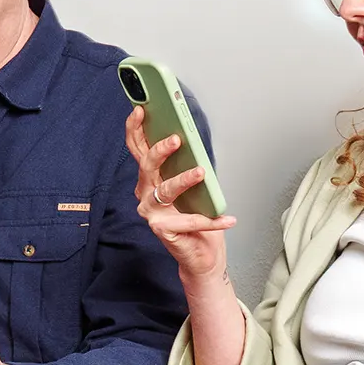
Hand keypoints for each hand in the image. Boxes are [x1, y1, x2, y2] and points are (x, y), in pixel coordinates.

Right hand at [126, 105, 236, 280]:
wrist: (201, 254)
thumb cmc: (197, 215)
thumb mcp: (194, 183)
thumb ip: (188, 163)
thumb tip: (193, 141)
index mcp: (150, 177)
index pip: (138, 148)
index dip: (135, 129)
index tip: (140, 110)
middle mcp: (145, 193)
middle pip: (146, 165)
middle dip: (159, 150)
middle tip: (176, 139)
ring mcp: (151, 213)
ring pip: (164, 190)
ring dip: (184, 179)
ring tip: (201, 172)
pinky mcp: (162, 230)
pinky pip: (188, 221)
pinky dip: (210, 220)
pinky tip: (228, 218)